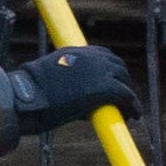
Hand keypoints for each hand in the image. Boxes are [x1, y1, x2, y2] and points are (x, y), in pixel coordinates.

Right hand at [0, 44, 138, 140]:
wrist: (32, 98)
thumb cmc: (32, 93)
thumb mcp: (49, 78)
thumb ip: (65, 81)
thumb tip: (75, 98)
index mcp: (75, 51)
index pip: (101, 54)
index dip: (110, 68)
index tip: (112, 79)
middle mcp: (90, 57)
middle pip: (116, 65)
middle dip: (122, 79)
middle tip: (122, 96)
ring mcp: (99, 70)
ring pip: (123, 79)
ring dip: (127, 93)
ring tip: (129, 108)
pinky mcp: (106, 87)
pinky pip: (126, 95)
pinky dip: (132, 104)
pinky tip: (133, 115)